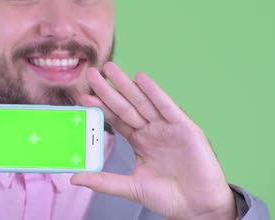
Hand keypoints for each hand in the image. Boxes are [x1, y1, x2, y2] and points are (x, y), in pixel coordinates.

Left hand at [72, 62, 236, 219]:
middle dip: (109, 90)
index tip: (84, 96)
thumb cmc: (169, 198)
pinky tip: (141, 78)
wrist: (199, 208)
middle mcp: (152, 131)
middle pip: (126, 106)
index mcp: (140, 142)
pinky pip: (167, 107)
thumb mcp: (131, 188)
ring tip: (110, 69)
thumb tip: (74, 178)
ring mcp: (168, 128)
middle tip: (92, 73)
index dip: (101, 108)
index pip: (117, 120)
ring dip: (127, 85)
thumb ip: (104, 181)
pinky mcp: (185, 128)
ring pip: (143, 102)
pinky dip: (155, 92)